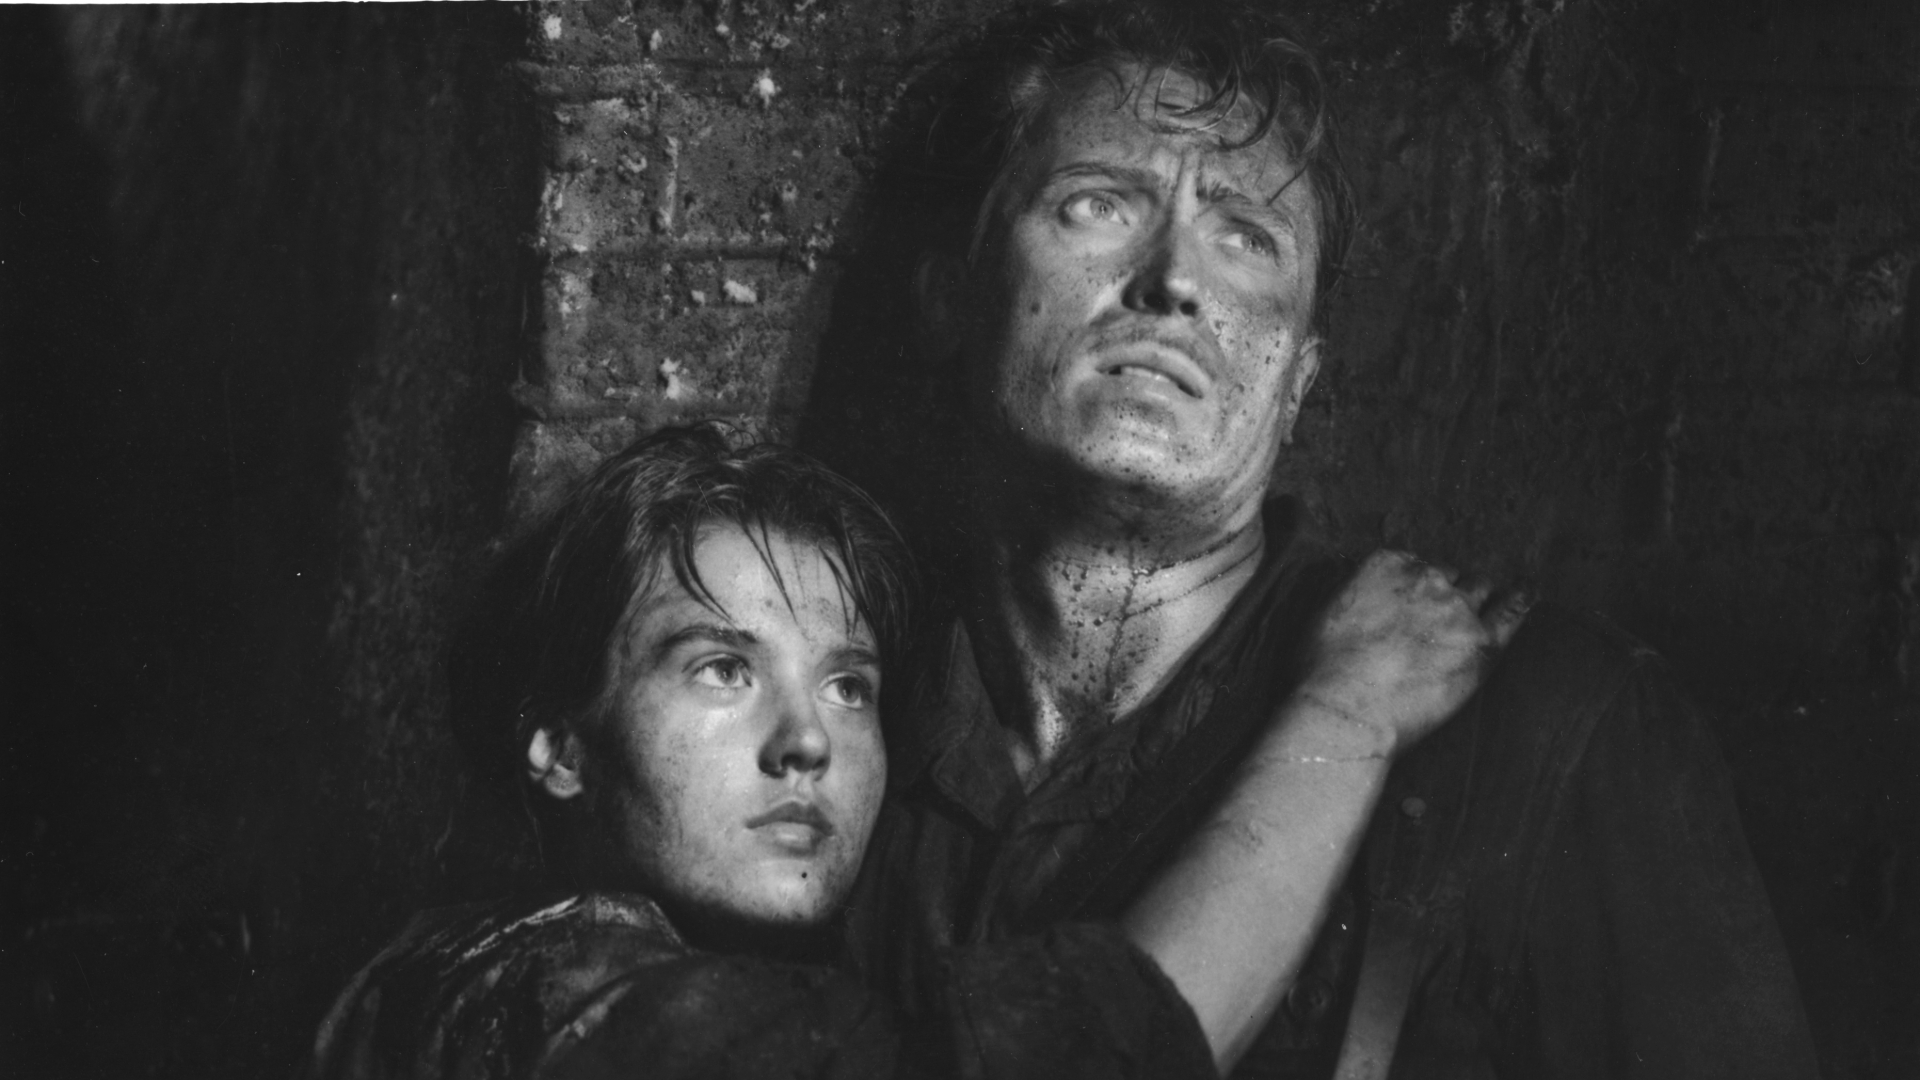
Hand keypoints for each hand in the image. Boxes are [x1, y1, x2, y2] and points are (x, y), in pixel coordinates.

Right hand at [1290, 550, 1529, 757]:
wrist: (1347, 710)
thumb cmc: (1323, 670)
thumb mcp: (1325, 612)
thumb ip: (1356, 592)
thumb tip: (1367, 596)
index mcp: (1387, 563)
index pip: (1413, 563)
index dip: (1412, 586)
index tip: (1409, 603)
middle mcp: (1427, 577)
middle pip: (1448, 575)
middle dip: (1444, 592)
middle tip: (1435, 621)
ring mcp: (1458, 608)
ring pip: (1479, 588)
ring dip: (1475, 599)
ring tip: (1471, 616)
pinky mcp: (1482, 643)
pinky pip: (1512, 611)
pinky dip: (1520, 600)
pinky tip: (1525, 595)